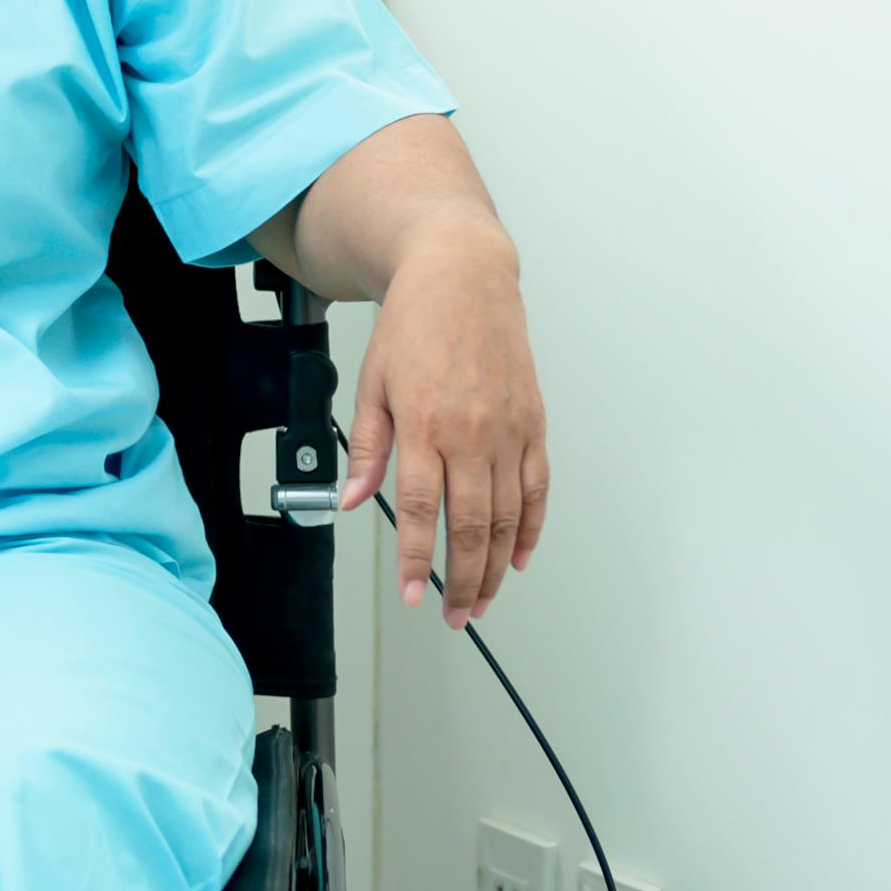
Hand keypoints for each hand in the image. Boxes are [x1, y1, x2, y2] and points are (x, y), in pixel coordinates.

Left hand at [339, 221, 547, 627]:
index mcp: (423, 424)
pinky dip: (531, 529)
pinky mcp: (534, 424)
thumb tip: (353, 499)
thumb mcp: (372, 382)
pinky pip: (537, 489)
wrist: (462, 277)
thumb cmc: (413, 324)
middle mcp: (471, 432)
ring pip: (507, 518)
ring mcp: (509, 430)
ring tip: (481, 600)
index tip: (414, 595)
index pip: (423, 511)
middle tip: (454, 614)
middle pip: (471, 526)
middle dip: (462, 580)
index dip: (419, 561)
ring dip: (495, 567)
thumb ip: (366, 448)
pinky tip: (518, 557)